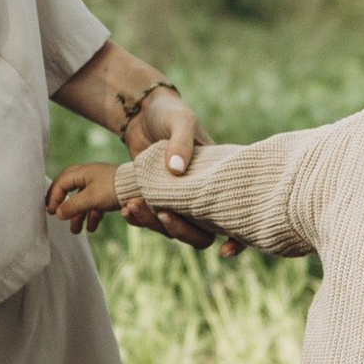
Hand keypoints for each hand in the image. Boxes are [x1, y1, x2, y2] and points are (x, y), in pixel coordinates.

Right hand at [45, 160, 125, 234]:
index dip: (53, 197)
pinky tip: (91, 228)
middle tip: (55, 214)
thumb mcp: (91, 198)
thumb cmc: (115, 188)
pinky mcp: (108, 192)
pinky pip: (95, 204)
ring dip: (78, 215)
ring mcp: (99, 184)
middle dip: (63, 204)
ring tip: (75, 231)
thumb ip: (73, 206)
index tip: (51, 211)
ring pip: (83, 200)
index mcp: (83, 172)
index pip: (61, 182)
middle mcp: (89, 176)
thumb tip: (57, 214)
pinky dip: (92, 215)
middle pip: (69, 188)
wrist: (140, 188)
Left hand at [120, 84, 227, 248]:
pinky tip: (125, 209)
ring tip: (131, 206)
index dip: (238, 238)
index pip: (238, 215)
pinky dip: (139, 217)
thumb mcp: (180, 121)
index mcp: (220, 178)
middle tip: (162, 213)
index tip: (225, 251)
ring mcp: (180, 200)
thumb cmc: (170, 113)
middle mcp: (203, 194)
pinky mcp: (157, 200)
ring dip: (154, 224)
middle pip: (202, 232)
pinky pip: (152, 218)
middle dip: (182, 230)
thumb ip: (181, 142)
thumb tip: (176, 170)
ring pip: (175, 228)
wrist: (141, 112)